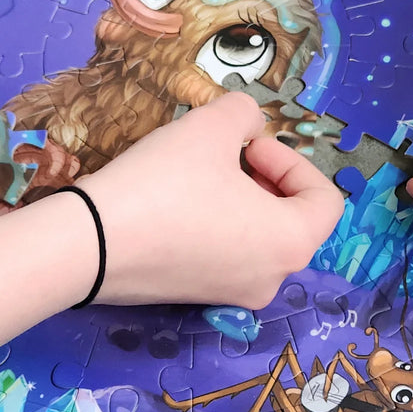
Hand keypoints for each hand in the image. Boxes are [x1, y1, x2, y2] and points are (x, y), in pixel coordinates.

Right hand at [76, 92, 343, 307]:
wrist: (87, 245)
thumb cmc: (163, 184)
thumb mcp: (211, 126)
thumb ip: (244, 113)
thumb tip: (248, 125)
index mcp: (292, 243)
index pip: (325, 199)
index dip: (293, 161)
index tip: (250, 146)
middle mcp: (273, 278)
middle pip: (293, 219)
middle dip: (267, 178)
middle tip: (228, 153)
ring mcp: (235, 295)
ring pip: (259, 236)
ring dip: (241, 198)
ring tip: (200, 172)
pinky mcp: (198, 298)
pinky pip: (227, 254)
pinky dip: (218, 224)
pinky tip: (179, 201)